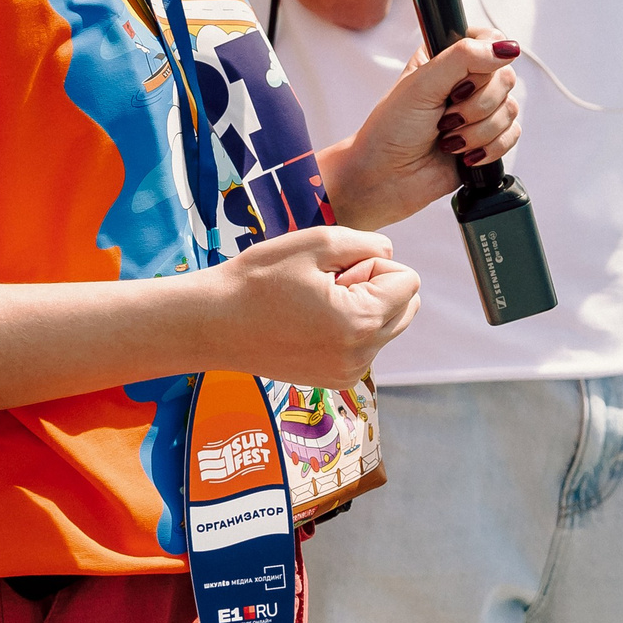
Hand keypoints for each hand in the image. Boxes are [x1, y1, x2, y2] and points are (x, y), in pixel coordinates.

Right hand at [200, 227, 419, 389]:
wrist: (213, 324)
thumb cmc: (259, 279)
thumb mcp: (318, 242)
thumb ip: (369, 244)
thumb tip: (389, 256)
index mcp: (361, 323)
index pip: (409, 281)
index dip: (374, 264)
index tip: (335, 271)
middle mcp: (361, 356)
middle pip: (406, 307)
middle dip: (377, 287)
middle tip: (329, 284)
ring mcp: (347, 373)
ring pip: (387, 326)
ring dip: (363, 307)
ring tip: (316, 303)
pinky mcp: (334, 380)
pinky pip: (365, 345)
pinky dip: (349, 327)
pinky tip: (310, 321)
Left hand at [319, 33, 522, 231]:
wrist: (386, 178)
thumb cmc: (391, 129)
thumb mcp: (422, 83)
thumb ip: (463, 57)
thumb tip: (505, 49)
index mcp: (447, 57)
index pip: (491, 41)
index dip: (484, 63)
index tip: (460, 84)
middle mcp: (466, 81)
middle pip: (506, 78)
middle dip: (475, 106)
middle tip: (445, 116)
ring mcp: (478, 111)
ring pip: (510, 109)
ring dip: (477, 131)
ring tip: (448, 138)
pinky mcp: (487, 139)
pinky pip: (512, 135)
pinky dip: (489, 148)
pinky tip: (463, 154)